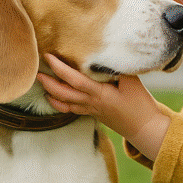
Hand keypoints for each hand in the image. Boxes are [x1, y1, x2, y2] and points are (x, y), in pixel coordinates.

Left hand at [37, 54, 169, 158]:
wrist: (145, 128)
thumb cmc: (141, 105)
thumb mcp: (134, 82)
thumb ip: (119, 68)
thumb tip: (107, 54)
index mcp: (100, 94)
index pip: (74, 80)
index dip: (59, 68)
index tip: (48, 57)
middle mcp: (92, 103)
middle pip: (63, 93)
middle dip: (48, 83)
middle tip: (37, 72)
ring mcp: (91, 110)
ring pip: (65, 103)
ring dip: (51, 93)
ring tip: (42, 83)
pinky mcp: (94, 114)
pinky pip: (72, 109)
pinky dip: (60, 104)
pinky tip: (55, 98)